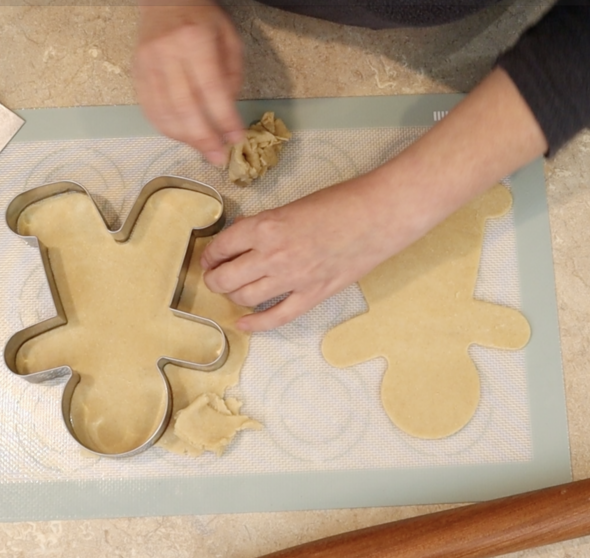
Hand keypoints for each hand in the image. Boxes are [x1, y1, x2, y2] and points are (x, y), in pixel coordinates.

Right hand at [133, 1, 245, 165]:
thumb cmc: (201, 17)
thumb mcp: (228, 37)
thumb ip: (231, 74)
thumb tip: (227, 113)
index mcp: (194, 40)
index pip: (211, 89)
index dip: (224, 118)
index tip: (236, 138)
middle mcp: (167, 53)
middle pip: (184, 106)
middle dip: (203, 137)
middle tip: (218, 157)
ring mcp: (147, 64)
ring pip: (164, 112)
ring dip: (185, 138)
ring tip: (203, 150)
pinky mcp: (136, 72)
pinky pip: (149, 108)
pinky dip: (166, 128)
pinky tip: (182, 137)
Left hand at [202, 67, 546, 331]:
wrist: (379, 214)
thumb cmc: (342, 201)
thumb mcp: (293, 206)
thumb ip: (267, 227)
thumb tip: (246, 243)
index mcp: (265, 226)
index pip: (221, 247)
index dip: (210, 255)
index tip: (209, 258)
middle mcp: (272, 255)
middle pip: (226, 278)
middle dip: (214, 279)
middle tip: (215, 276)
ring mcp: (292, 279)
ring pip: (245, 297)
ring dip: (233, 296)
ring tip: (232, 290)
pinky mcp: (313, 295)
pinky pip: (276, 317)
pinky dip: (255, 323)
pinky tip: (243, 323)